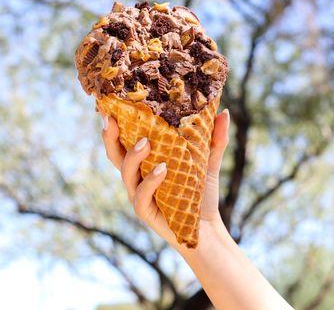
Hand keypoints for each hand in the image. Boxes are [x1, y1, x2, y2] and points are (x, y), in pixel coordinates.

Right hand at [100, 109, 229, 248]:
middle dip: (110, 136)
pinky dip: (150, 181)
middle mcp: (137, 176)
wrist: (207, 228)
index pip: (124, 141)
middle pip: (115, 155)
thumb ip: (214, 139)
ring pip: (125, 172)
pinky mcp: (145, 211)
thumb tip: (224, 112)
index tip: (110, 105)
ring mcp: (138, 194)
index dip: (115, 125)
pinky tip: (162, 169)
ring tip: (145, 143)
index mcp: (145, 163)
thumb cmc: (201, 194)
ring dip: (133, 156)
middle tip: (112, 119)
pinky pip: (141, 195)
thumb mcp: (208, 162)